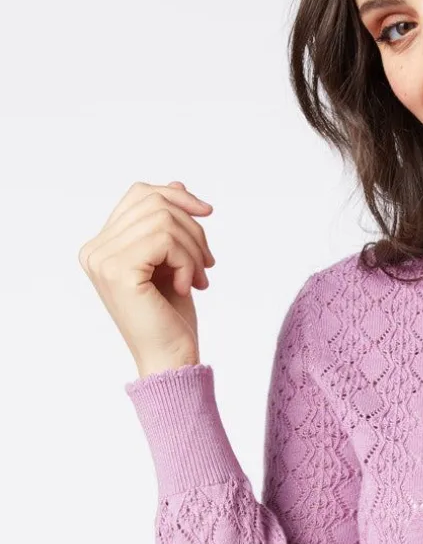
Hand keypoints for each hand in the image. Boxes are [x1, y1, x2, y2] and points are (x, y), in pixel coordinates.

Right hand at [78, 179, 214, 375]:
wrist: (171, 359)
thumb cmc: (171, 317)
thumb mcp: (173, 261)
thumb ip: (167, 224)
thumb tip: (176, 183)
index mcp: (101, 246)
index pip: (139, 195)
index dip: (176, 197)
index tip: (206, 215)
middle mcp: (94, 250)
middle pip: (154, 202)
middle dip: (192, 228)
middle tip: (207, 263)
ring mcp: (102, 259)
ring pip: (163, 219)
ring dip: (193, 249)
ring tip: (199, 278)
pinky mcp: (119, 270)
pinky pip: (165, 239)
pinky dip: (187, 261)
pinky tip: (187, 286)